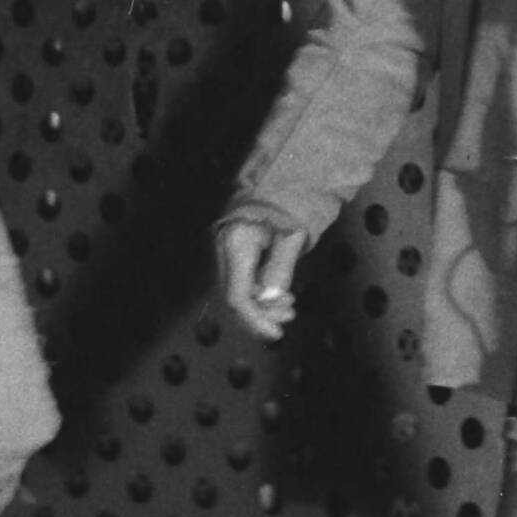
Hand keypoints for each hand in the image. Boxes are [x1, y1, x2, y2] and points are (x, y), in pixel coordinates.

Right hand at [217, 208, 307, 341]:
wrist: (277, 183)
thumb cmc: (288, 206)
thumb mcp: (292, 237)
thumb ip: (280, 269)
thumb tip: (272, 300)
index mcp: (238, 244)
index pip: (238, 296)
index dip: (255, 320)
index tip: (275, 333)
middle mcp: (225, 250)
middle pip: (236, 298)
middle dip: (262, 314)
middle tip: (289, 315)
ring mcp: (226, 252)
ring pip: (239, 293)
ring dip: (263, 306)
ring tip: (288, 307)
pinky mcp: (232, 254)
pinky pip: (242, 283)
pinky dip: (259, 294)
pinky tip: (279, 296)